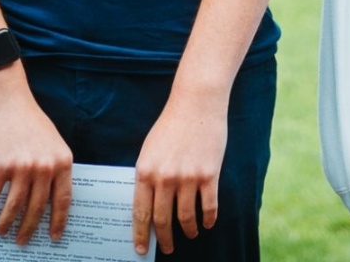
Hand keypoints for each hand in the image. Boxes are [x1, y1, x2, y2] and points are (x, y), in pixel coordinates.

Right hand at [0, 68, 72, 244]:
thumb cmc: (30, 121)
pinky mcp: (0, 165)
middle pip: (38, 207)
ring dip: (6, 223)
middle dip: (29, 228)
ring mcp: (23, 166)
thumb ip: (52, 167)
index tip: (55, 236)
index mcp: (62, 160)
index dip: (59, 220)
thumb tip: (47, 198)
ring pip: (15, 206)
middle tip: (22, 242)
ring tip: (1, 232)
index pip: (63, 198)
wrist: (8, 102)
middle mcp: (45, 166)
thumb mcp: (52, 143)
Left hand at [132, 90, 228, 255]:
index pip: (140, 214)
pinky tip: (208, 223)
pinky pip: (209, 206)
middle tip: (168, 248)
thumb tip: (147, 207)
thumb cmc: (172, 124)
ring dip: (188, 230)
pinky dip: (208, 219)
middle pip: (162, 220)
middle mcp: (165, 178)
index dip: (141, 236)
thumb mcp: (150, 150)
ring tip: (191, 234)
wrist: (197, 102)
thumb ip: (147, 177)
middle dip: (164, 239)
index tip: (142, 250)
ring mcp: (188, 177)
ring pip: (186, 217)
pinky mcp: (209, 173)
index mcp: (145, 172)